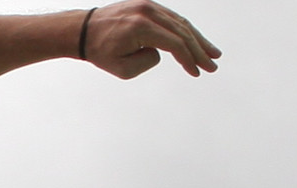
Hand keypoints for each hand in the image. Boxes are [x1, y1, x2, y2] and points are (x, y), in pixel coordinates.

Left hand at [85, 0, 220, 78]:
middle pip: (182, 32)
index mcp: (142, 27)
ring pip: (180, 23)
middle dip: (200, 50)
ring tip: (212, 53)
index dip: (189, 59)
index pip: (175, 44)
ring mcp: (149, 6)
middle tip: (213, 65)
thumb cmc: (99, 51)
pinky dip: (184, 30)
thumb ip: (148, 62)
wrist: (83, 30)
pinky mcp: (148, 5)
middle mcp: (148, 12)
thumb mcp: (122, 68)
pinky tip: (195, 40)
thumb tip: (162, 51)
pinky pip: (171, 18)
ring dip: (197, 39)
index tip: (197, 72)